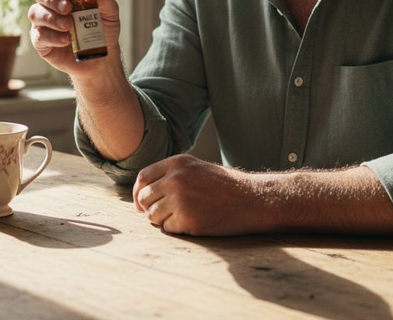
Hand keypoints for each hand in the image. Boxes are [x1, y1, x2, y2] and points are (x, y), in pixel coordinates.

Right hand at [28, 0, 121, 74]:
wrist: (101, 58)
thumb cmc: (103, 31)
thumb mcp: (110, 12)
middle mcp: (51, 3)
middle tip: (68, 8)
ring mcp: (43, 21)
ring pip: (35, 12)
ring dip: (52, 18)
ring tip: (69, 26)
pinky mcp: (40, 40)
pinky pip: (39, 34)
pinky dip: (53, 36)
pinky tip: (67, 40)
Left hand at [133, 154, 261, 235]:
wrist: (253, 199)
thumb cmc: (227, 186)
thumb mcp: (197, 169)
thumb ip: (172, 175)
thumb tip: (143, 191)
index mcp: (177, 163)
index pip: (143, 177)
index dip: (139, 192)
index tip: (142, 204)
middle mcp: (175, 179)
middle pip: (144, 198)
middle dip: (150, 208)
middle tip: (165, 214)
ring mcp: (180, 200)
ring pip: (153, 215)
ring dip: (163, 220)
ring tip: (184, 217)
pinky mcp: (187, 220)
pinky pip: (167, 229)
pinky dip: (176, 229)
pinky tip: (194, 223)